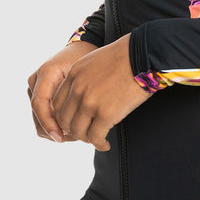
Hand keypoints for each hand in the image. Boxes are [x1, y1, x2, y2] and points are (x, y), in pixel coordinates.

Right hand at [27, 41, 97, 142]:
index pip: (39, 104)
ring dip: (56, 130)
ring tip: (78, 132)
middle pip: (38, 116)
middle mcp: (36, 81)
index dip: (48, 123)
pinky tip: (73, 126)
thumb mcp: (83, 75)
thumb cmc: (85, 60)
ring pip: (40, 120)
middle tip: (78, 137)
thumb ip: (74, 94)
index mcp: (46, 72)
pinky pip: (44, 118)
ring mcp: (35, 89)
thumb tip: (69, 125)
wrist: (80, 50)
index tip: (60, 137)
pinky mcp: (39, 96)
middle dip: (55, 130)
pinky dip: (56, 126)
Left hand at [51, 35, 151, 151]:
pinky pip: (95, 137)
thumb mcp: (94, 61)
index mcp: (73, 75)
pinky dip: (99, 144)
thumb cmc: (125, 55)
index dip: (63, 117)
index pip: (57, 104)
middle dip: (73, 130)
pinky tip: (105, 145)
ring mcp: (90, 102)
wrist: (142, 55)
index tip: (74, 122)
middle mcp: (77, 89)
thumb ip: (83, 77)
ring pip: (78, 131)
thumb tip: (82, 96)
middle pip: (64, 120)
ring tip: (96, 139)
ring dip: (86, 138)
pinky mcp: (106, 114)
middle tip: (85, 133)